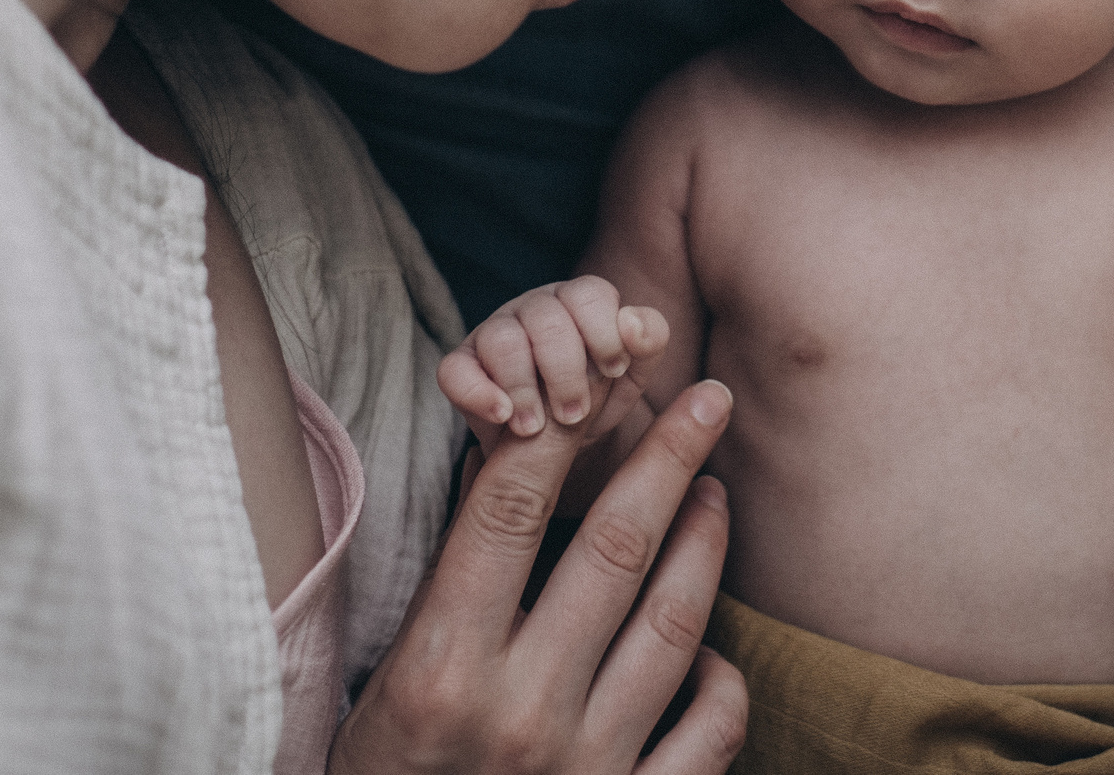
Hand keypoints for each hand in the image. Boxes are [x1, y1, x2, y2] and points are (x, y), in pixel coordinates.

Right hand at [332, 381, 745, 774]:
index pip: (508, 512)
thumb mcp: (391, 689)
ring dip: (704, 541)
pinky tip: (711, 639)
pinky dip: (721, 673)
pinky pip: (711, 724)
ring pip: (677, 620)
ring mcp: (587, 768)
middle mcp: (519, 714)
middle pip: (615, 548)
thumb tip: (516, 467)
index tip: (603, 377)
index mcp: (441, 670)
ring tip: (713, 491)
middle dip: (669, 456)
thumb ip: (456, 591)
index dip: (561, 431)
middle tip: (707, 395)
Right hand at [439, 276, 667, 451]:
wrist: (556, 445)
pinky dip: (477, 393)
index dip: (603, 332)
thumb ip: (648, 341)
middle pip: (546, 318)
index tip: (613, 371)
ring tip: (536, 428)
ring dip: (523, 388)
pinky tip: (502, 415)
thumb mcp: (632, 373)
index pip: (589, 293)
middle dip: (565, 370)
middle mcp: (535, 309)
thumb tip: (632, 323)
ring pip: (502, 340)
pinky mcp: (461, 367)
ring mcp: (493, 333)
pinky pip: (455, 369)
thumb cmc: (598, 396)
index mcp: (579, 302)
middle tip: (575, 415)